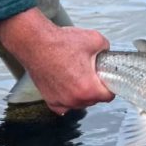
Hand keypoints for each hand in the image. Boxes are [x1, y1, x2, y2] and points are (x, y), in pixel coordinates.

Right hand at [0, 8, 114, 113]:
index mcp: (87, 88)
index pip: (108, 96)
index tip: (107, 80)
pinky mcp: (50, 100)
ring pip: (79, 103)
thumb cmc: (60, 43)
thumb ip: (106, 49)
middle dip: (95, 88)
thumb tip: (106, 53)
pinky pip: (64, 105)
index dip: (110, 86)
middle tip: (90, 73)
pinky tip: (67, 84)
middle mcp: (74, 99)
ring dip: (81, 93)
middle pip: (94, 100)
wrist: (35, 43)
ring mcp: (61, 101)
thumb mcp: (95, 40)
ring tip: (76, 75)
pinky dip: (67, 97)